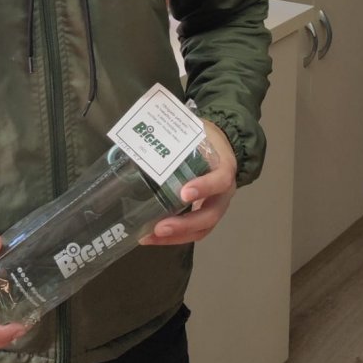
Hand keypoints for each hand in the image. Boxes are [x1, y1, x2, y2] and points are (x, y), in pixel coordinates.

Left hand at [139, 120, 236, 246]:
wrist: (222, 142)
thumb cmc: (205, 136)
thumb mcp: (196, 129)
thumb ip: (174, 131)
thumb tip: (138, 125)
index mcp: (225, 168)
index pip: (219, 181)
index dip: (204, 188)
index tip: (183, 192)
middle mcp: (224, 192)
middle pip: (209, 215)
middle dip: (184, 224)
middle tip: (159, 226)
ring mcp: (215, 205)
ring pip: (201, 229)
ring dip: (175, 236)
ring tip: (149, 237)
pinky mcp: (204, 212)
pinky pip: (193, 230)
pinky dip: (173, 236)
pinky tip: (151, 236)